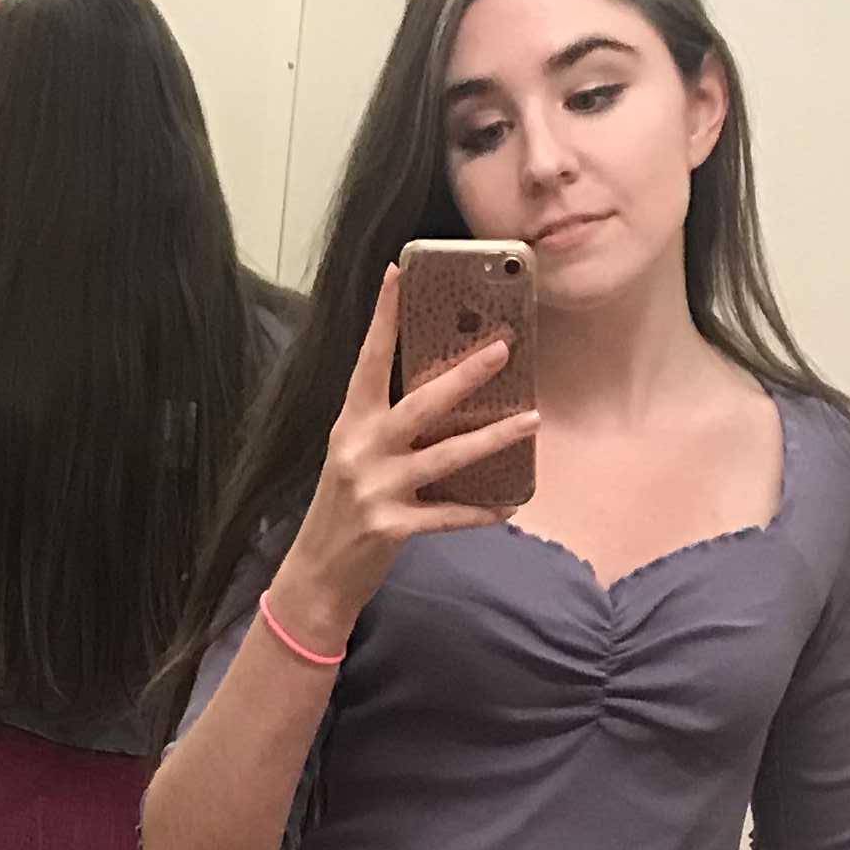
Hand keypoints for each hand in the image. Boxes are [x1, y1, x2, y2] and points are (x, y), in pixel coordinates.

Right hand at [275, 264, 541, 640]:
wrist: (317, 576)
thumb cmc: (341, 510)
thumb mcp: (353, 457)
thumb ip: (385, 426)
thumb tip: (442, 394)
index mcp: (350, 424)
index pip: (369, 361)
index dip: (384, 317)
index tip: (398, 273)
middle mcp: (362, 450)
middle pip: (420, 402)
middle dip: (465, 375)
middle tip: (504, 349)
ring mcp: (376, 489)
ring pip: (445, 456)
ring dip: (493, 437)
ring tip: (532, 420)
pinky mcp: (391, 528)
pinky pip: (447, 515)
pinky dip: (480, 511)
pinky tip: (510, 504)